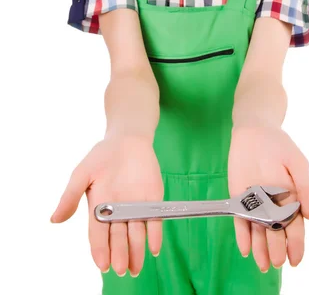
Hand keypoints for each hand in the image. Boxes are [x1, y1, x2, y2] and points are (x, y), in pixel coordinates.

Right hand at [50, 134, 163, 276]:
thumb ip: (70, 196)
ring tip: (135, 268)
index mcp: (99, 209)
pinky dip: (155, 235)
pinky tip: (154, 249)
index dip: (101, 250)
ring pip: (136, 234)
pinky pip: (154, 221)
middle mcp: (118, 213)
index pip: (98, 234)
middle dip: (120, 254)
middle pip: (118, 238)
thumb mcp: (82, 174)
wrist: (128, 138)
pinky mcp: (153, 201)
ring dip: (136, 252)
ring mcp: (136, 208)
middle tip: (121, 269)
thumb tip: (54, 220)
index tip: (103, 264)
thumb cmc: (102, 156)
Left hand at [228, 125, 308, 271]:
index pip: (295, 226)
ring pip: (258, 231)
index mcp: (292, 199)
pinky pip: (240, 219)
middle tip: (278, 263)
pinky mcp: (239, 198)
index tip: (296, 259)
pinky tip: (245, 249)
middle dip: (278, 249)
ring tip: (263, 265)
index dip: (296, 244)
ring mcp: (256, 203)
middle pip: (276, 232)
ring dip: (260, 249)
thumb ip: (306, 188)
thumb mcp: (299, 164)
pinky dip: (242, 235)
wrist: (255, 131)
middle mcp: (274, 205)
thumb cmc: (280, 146)